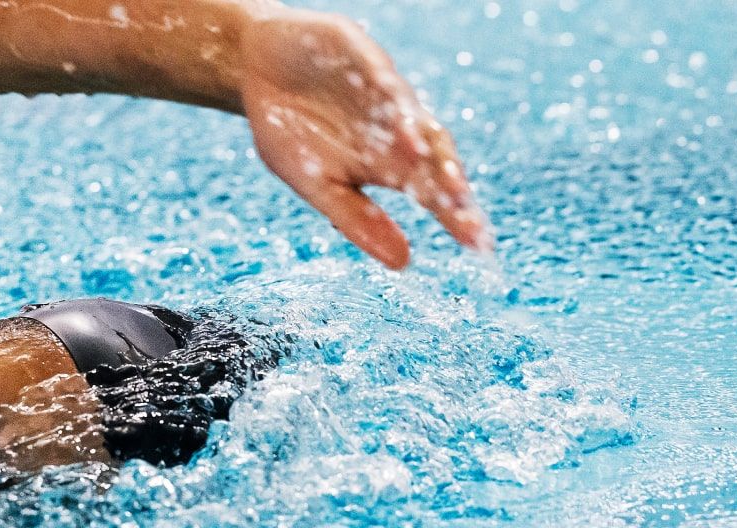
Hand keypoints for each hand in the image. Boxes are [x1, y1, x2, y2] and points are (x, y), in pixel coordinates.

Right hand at [238, 11, 490, 268]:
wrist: (259, 70)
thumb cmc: (290, 130)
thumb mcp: (314, 183)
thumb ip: (355, 219)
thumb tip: (403, 263)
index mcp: (387, 164)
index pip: (431, 192)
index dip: (455, 216)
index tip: (477, 245)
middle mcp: (395, 129)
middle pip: (434, 156)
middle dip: (449, 182)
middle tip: (465, 211)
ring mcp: (383, 93)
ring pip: (414, 116)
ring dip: (424, 140)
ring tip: (435, 168)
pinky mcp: (362, 56)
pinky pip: (378, 76)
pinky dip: (387, 92)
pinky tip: (394, 112)